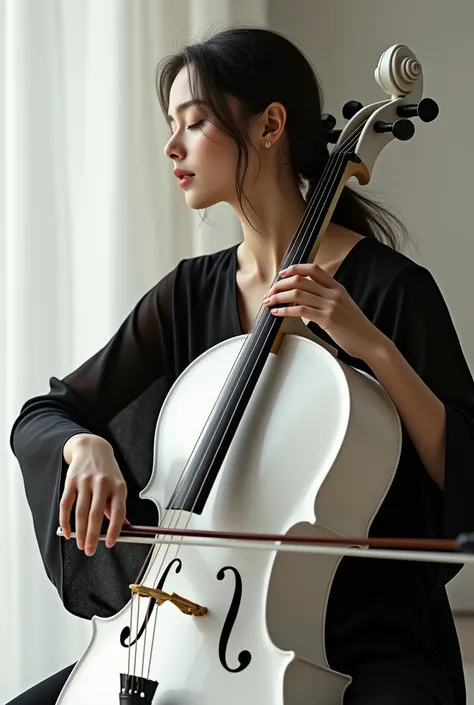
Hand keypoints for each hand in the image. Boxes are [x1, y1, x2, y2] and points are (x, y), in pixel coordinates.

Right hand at [60, 434, 128, 555]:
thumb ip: (118, 508)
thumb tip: (125, 530)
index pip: (118, 512)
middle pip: (96, 515)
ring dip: (80, 532)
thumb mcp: (118, 486)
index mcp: (118, 487)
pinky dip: (65, 521)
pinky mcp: (71, 481)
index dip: (114, 530)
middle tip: (90, 550)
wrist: (92, 448)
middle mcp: (103, 483)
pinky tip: (68, 532)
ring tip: (80, 544)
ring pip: (81, 512)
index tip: (110, 544)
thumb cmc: (107, 471)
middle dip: (92, 536)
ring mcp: (85, 481)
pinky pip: (66, 505)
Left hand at [262, 262, 384, 360]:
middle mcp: (333, 293)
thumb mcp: (344, 306)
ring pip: (297, 293)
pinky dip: (285, 310)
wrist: (371, 342)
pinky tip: (277, 313)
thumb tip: (308, 299)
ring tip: (269, 301)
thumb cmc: (356, 328)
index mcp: (337, 288)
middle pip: (301, 279)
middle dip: (281, 284)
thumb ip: (328, 299)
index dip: (295, 268)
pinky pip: (300, 310)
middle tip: (270, 292)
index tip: (282, 274)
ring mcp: (331, 305)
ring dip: (279, 296)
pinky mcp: (327, 319)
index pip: (314, 269)